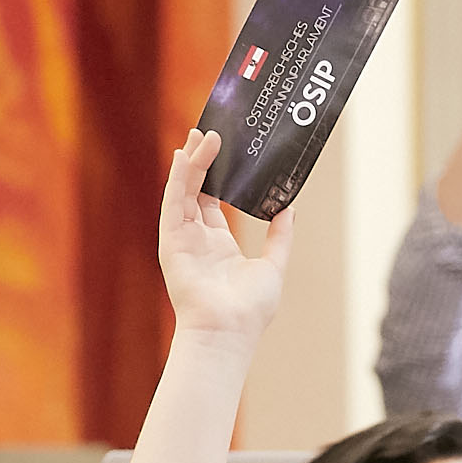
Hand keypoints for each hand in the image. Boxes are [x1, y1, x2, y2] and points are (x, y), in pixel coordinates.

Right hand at [162, 131, 293, 345]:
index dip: (216, 174)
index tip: (224, 150)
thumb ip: (280, 237)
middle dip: (202, 161)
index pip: (212, 200)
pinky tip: (186, 156)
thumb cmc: (249, 310)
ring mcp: (182, 240)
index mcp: (217, 245)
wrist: (229, 331)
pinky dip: (179, 178)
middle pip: (196, 190)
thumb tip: (289, 209)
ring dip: (193, 162)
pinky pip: (174, 203)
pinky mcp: (172, 242)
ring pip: (184, 191)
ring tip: (203, 135)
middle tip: (209, 131)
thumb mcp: (273, 266)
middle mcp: (197, 240)